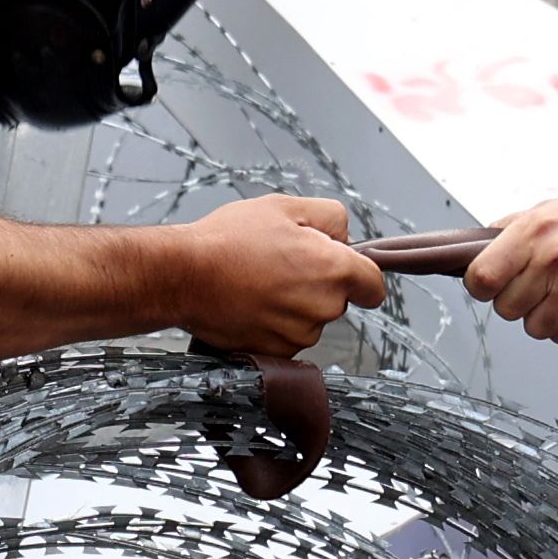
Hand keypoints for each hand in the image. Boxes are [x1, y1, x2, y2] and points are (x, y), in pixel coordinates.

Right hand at [170, 195, 386, 355]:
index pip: (374, 286)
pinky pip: (286, 337)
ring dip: (293, 305)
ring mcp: (299, 334)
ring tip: (258, 281)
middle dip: (317, 283)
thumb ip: (330, 217)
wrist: (183, 276)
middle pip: (337, 299)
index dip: (360, 274)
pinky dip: (272, 324)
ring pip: (310, 319)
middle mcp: (323, 308)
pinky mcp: (275, 352)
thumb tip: (344, 237)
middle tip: (281, 262)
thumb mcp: (284, 206)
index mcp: (334, 270)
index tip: (344, 269)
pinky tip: (249, 303)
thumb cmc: (230, 239)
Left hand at [464, 192, 557, 343]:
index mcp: (533, 229)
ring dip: (543, 318)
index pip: (480, 277)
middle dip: (516, 303)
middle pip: (504, 308)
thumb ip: (511, 229)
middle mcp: (551, 257)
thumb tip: (476, 249)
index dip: (482, 287)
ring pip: (531, 328)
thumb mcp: (552, 210)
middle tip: (538, 288)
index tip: (491, 285)